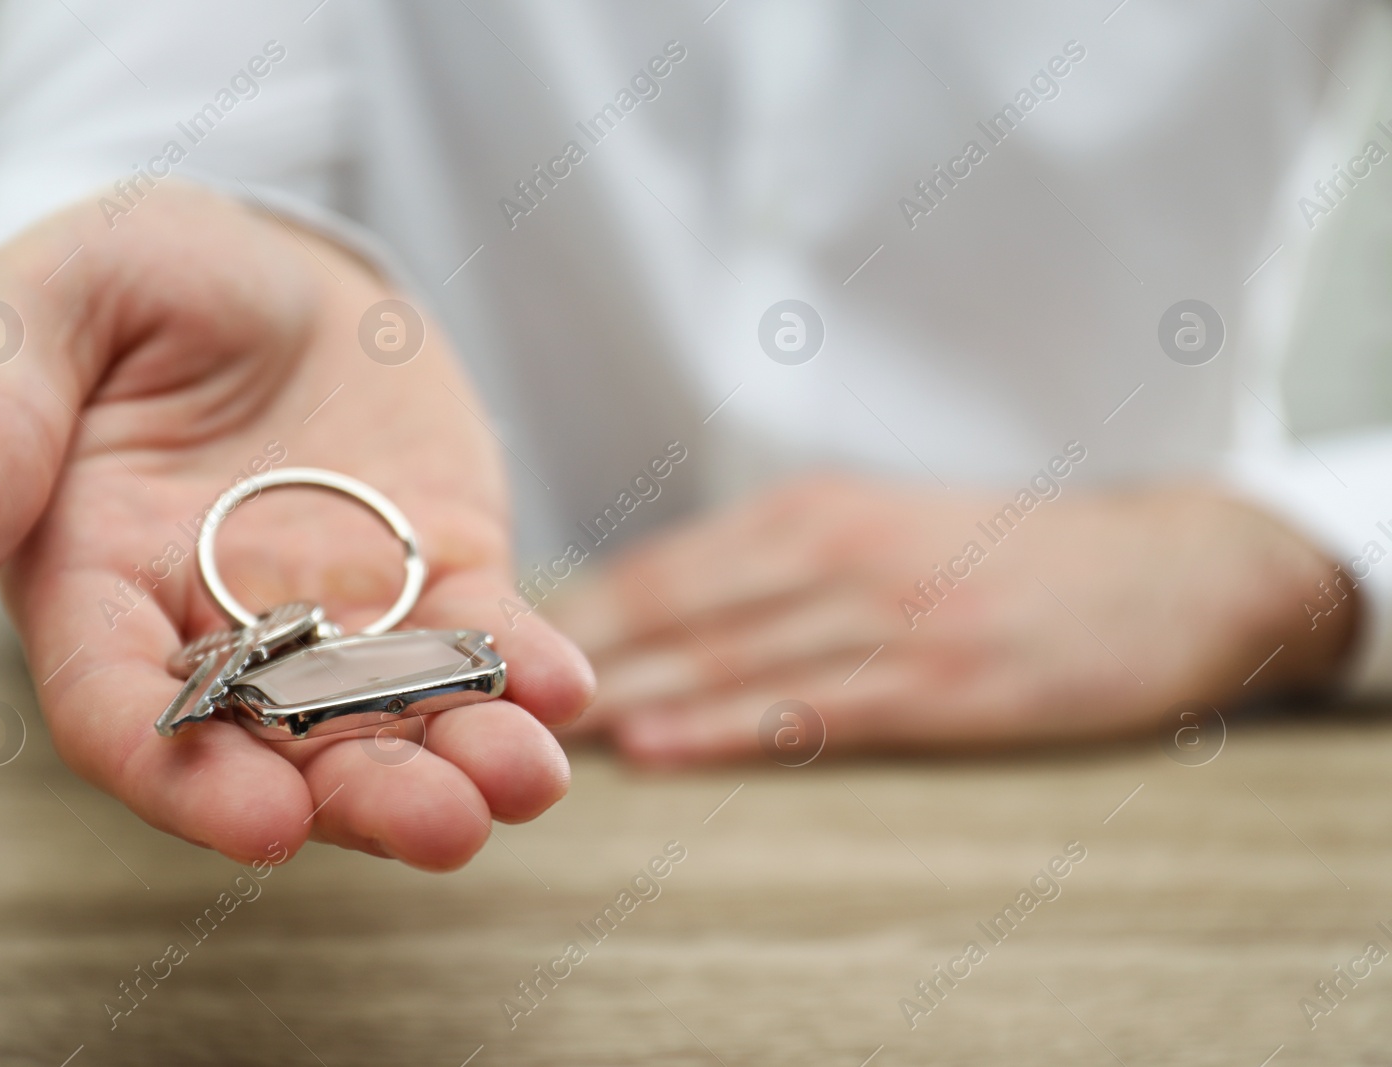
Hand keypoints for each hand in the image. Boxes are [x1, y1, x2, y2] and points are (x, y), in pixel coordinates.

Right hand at [0, 184, 592, 868]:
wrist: (265, 263)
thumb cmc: (134, 280)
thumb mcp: (45, 312)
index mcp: (100, 586)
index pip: (123, 708)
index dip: (183, 776)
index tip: (260, 826)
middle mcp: (222, 630)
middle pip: (283, 747)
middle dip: (361, 797)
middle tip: (444, 828)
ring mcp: (343, 613)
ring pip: (396, 715)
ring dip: (463, 758)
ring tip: (528, 779)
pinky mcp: (439, 572)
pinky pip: (485, 636)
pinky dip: (527, 668)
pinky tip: (570, 687)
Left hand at [549, 475, 1354, 763]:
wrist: (1173, 565)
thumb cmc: (1008, 553)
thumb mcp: (883, 527)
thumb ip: (778, 564)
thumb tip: (659, 611)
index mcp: (814, 510)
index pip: (662, 565)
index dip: (566, 611)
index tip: (484, 647)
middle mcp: (836, 552)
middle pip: (672, 609)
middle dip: (565, 656)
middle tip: (469, 695)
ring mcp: (890, 616)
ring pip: (725, 656)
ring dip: (621, 693)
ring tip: (528, 730)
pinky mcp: (945, 680)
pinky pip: (812, 706)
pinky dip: (726, 725)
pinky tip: (660, 745)